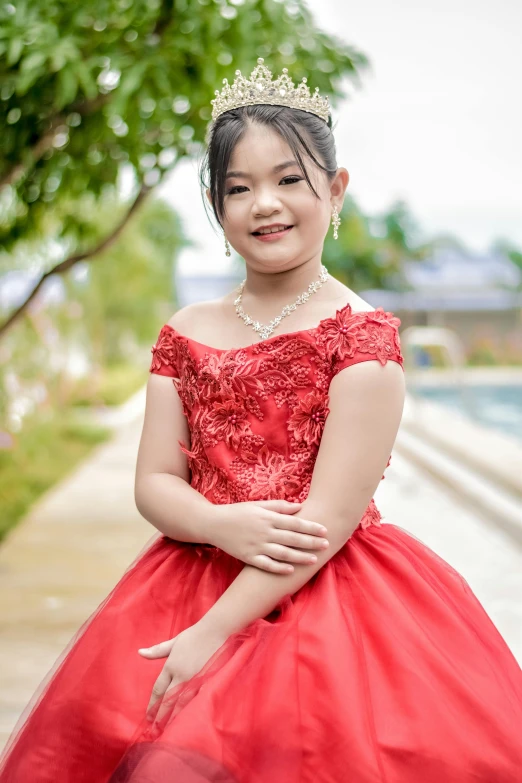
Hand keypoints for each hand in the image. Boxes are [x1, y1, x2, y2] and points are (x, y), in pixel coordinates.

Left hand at [138, 622, 227, 721]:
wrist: (216, 631)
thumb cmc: (195, 635)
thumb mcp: (174, 641)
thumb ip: (157, 650)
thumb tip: (140, 653)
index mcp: (171, 665)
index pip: (159, 689)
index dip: (153, 704)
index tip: (148, 717)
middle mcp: (181, 675)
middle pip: (168, 700)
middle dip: (160, 716)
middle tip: (155, 730)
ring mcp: (194, 680)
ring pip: (181, 703)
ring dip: (174, 717)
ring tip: (169, 731)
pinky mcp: (207, 682)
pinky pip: (196, 700)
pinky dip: (190, 711)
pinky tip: (188, 720)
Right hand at [207, 499, 329, 573]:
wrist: (213, 523)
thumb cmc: (238, 512)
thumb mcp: (258, 505)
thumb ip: (279, 506)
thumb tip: (299, 507)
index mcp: (268, 518)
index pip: (294, 523)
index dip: (310, 527)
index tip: (324, 530)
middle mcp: (264, 532)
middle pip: (292, 538)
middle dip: (310, 542)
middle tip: (326, 545)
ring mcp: (256, 546)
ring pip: (282, 553)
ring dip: (299, 557)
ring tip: (314, 559)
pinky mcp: (248, 557)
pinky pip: (266, 564)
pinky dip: (278, 568)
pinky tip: (290, 570)